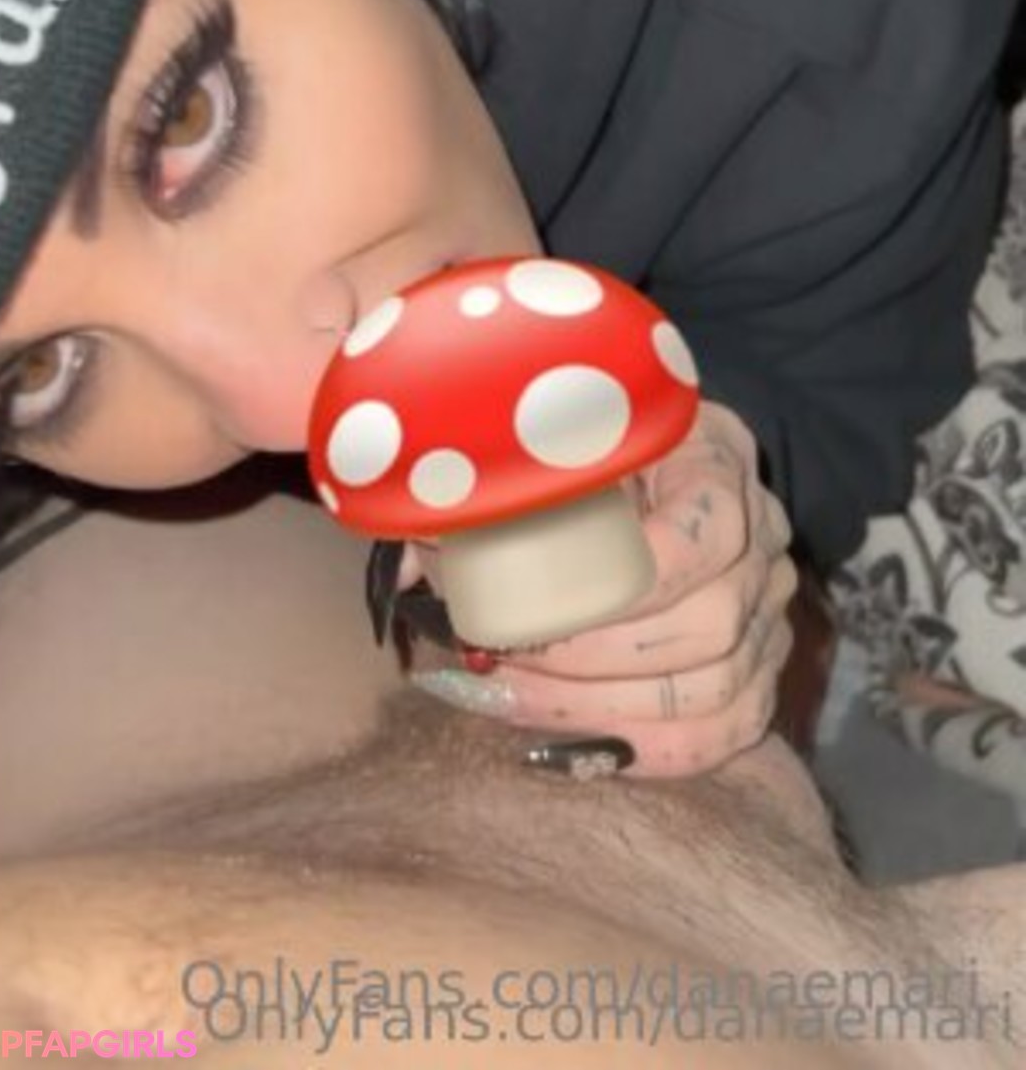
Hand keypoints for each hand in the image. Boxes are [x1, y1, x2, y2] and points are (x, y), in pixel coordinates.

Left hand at [405, 401, 797, 776]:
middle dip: (592, 656)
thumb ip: (483, 486)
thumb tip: (416, 564)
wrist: (636, 464)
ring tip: (508, 692)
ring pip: (718, 692)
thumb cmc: (578, 451)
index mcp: (717, 460)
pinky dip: (640, 748)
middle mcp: (762, 539)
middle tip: (499, 654)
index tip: (534, 605)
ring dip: (601, 706)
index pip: (707, 534)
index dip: (629, 584)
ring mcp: (770, 611)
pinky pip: (721, 735)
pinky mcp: (759, 670)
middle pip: (712, 626)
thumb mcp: (542, 438)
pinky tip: (561, 734)